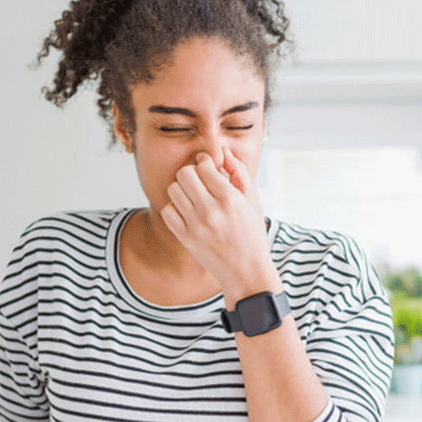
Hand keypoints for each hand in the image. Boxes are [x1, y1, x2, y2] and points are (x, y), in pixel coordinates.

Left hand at [159, 146, 279, 303]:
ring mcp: (197, 225)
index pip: (204, 166)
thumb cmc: (251, 233)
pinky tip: (186, 211)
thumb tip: (224, 150)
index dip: (204, 162)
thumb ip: (239, 172)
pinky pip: (168, 211)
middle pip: (184, 174)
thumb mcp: (253, 200)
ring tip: (192, 196)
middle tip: (198, 181)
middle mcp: (212, 211)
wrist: (246, 270)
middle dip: (191, 173)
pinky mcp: (186, 238)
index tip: (207, 167)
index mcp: (230, 198)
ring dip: (181, 189)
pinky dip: (175, 208)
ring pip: (173, 190)